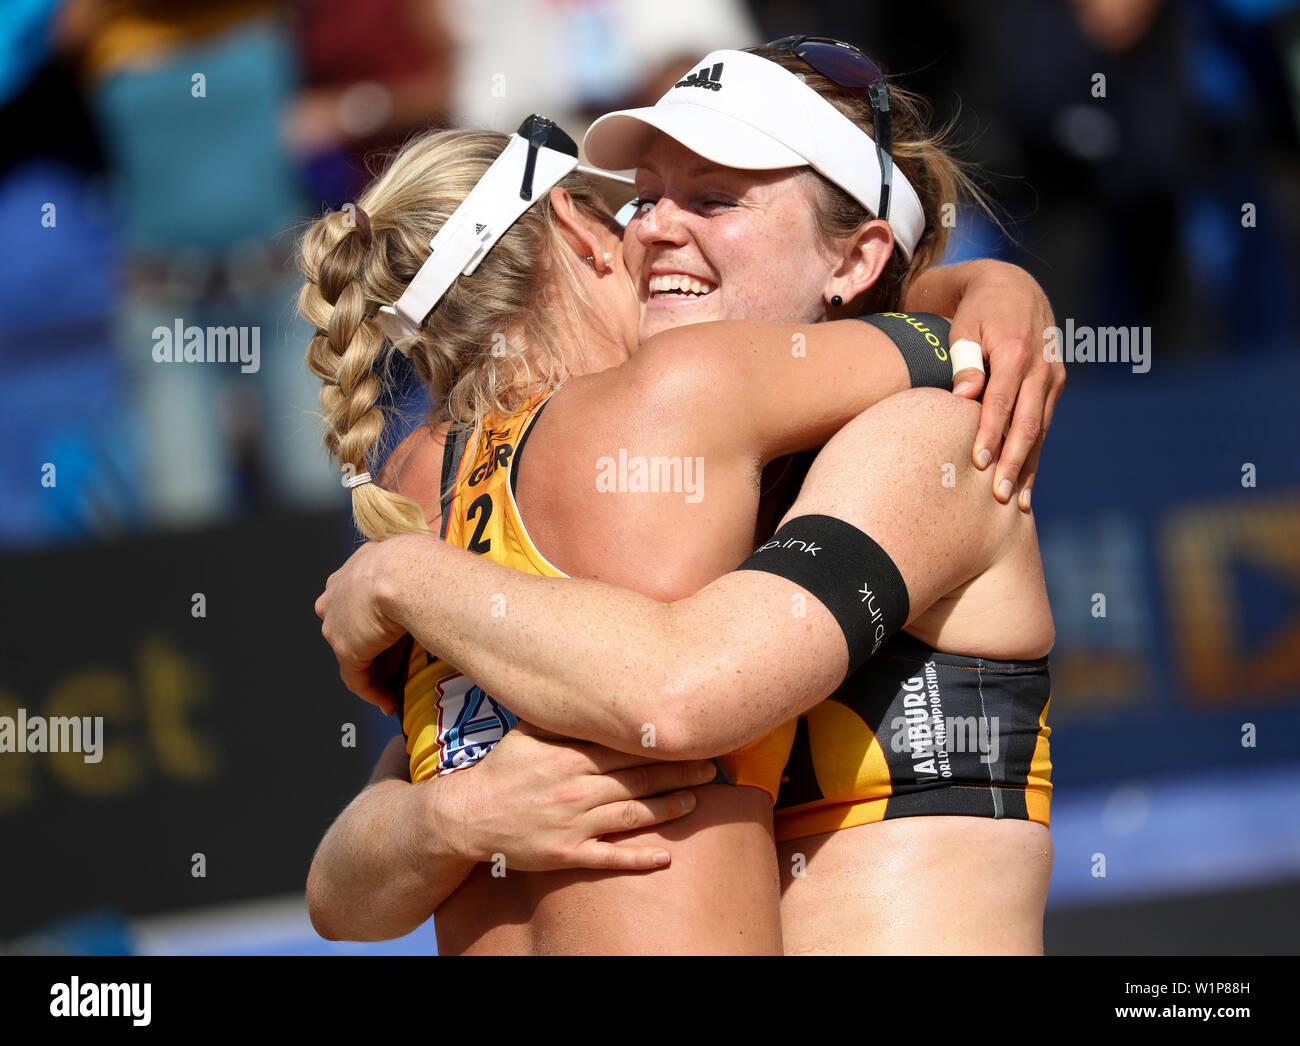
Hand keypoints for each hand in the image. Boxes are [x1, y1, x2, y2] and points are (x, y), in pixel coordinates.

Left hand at [316, 541, 406, 713]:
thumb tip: (448, 579)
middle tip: (393, 663)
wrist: (407, 573)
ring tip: (394, 690)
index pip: (359, 597)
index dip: (375, 616)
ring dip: (373, 672)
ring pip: (354, 653)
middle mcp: (337, 593)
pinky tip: (389, 702)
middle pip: (351, 626)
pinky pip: (357, 679)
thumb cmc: (423, 562)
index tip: (392, 632)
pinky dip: (373, 692)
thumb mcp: (417, 559)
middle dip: (369, 645)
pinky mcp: (345, 649)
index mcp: (356, 567)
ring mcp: (337, 623)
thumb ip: (418, 575)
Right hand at [430, 722, 717, 871]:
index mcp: (569, 756)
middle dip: (678, 771)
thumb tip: (595, 684)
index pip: (626, 746)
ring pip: (631, 814)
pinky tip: (666, 858)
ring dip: (668, 808)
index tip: (690, 734)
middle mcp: (575, 788)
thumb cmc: (502, 769)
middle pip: (638, 778)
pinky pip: (609, 857)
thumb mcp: (528, 732)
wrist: (467, 816)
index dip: (661, 742)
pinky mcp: (566, 855)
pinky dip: (638, 858)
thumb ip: (564, 716)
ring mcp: (572, 824)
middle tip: (711, 765)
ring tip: (698, 799)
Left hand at [944, 260, 1064, 510]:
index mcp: (1016, 352)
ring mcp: (1053, 378)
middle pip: (1027, 423)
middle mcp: (1042, 368)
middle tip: (998, 497)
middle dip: (1014, 462)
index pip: (1001, 401)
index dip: (990, 433)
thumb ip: (963, 359)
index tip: (977, 463)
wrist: (1014, 288)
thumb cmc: (977, 311)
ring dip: (1029, 468)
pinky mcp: (1055, 386)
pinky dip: (1036, 456)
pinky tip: (1027, 487)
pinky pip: (1045, 426)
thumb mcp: (963, 327)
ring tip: (1016, 503)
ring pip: (1041, 430)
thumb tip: (964, 397)